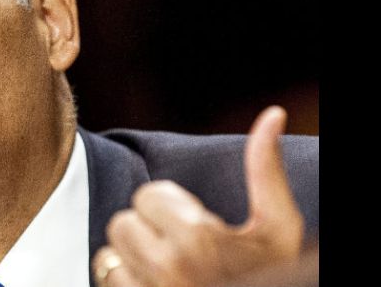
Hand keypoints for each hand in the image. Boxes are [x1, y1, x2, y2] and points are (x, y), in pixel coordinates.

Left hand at [92, 106, 304, 286]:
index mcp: (199, 238)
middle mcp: (167, 268)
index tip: (194, 225)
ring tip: (166, 269)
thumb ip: (266, 171)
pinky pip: (106, 284)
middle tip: (178, 246)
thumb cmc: (271, 276)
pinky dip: (124, 284)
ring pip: (109, 256)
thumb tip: (272, 115)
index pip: (147, 196)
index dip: (169, 207)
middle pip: (122, 223)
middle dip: (147, 230)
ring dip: (131, 259)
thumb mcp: (278, 228)